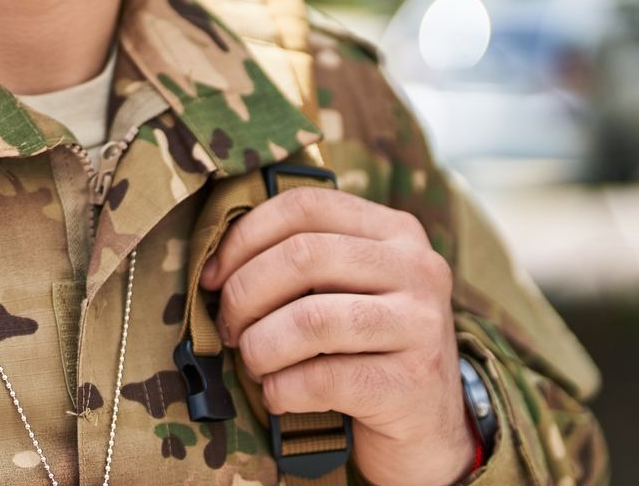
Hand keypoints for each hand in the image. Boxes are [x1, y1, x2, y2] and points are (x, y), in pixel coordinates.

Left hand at [199, 188, 475, 485]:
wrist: (426, 432)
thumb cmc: (364, 350)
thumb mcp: (342, 291)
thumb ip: (297, 262)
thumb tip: (212, 263)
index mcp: (395, 231)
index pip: (304, 206)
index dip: (243, 238)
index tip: (212, 276)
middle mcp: (418, 268)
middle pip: (302, 256)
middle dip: (244, 294)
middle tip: (228, 328)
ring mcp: (422, 325)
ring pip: (310, 319)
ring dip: (260, 346)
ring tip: (254, 363)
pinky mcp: (413, 384)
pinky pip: (323, 378)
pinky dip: (282, 389)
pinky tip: (278, 395)